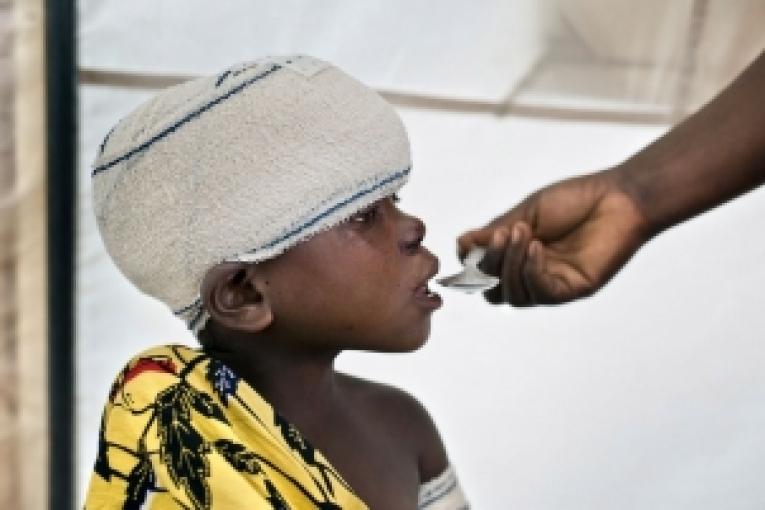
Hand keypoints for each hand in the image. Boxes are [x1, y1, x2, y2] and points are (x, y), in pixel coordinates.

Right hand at [457, 168, 649, 305]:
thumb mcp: (526, 213)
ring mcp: (551, 285)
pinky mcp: (572, 289)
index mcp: (518, 257)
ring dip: (509, 264)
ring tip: (520, 232)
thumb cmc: (575, 200)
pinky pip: (541, 292)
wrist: (618, 197)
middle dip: (489, 264)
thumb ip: (494, 232)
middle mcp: (532, 275)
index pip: (484, 275)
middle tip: (501, 234)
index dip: (472, 265)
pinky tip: (537, 247)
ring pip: (513, 295)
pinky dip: (531, 271)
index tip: (469, 243)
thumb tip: (461, 243)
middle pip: (493, 290)